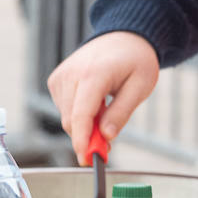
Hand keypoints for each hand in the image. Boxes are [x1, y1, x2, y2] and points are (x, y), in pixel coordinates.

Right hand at [46, 32, 158, 164]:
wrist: (123, 37)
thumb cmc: (135, 60)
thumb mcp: (141, 86)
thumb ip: (122, 112)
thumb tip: (106, 137)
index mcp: (95, 73)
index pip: (81, 114)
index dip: (82, 140)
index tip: (88, 159)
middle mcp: (72, 73)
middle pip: (72, 120)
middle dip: (87, 137)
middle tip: (108, 144)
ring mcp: (61, 75)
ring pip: (67, 117)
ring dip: (84, 125)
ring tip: (107, 110)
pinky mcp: (56, 79)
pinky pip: (64, 108)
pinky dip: (78, 113)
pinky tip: (94, 102)